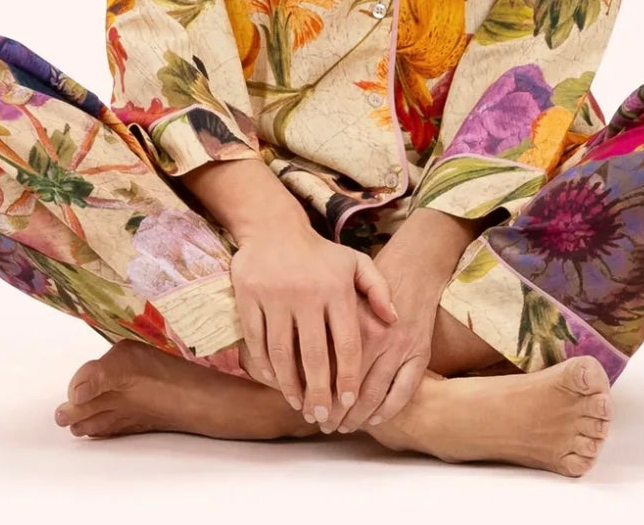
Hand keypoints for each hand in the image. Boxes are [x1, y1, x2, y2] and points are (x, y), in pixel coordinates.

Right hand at [229, 222, 398, 426]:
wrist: (273, 228)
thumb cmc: (319, 253)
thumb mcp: (354, 263)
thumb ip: (378, 289)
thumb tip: (395, 320)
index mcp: (335, 289)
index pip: (346, 344)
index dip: (349, 377)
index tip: (350, 401)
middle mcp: (306, 294)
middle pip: (314, 357)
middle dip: (320, 393)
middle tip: (324, 416)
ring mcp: (275, 297)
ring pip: (283, 354)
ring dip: (291, 386)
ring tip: (300, 405)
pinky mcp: (249, 298)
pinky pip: (258, 342)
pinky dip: (266, 367)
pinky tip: (276, 381)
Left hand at [319, 248, 443, 434]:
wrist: (412, 270)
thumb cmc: (367, 288)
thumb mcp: (339, 294)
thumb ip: (317, 323)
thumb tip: (286, 358)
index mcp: (350, 321)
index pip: (328, 370)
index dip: (315, 394)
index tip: (304, 408)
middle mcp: (376, 336)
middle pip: (349, 387)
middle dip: (333, 412)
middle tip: (322, 423)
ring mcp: (400, 347)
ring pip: (374, 395)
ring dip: (356, 418)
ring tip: (343, 426)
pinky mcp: (420, 354)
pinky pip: (402, 393)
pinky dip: (386, 412)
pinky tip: (373, 420)